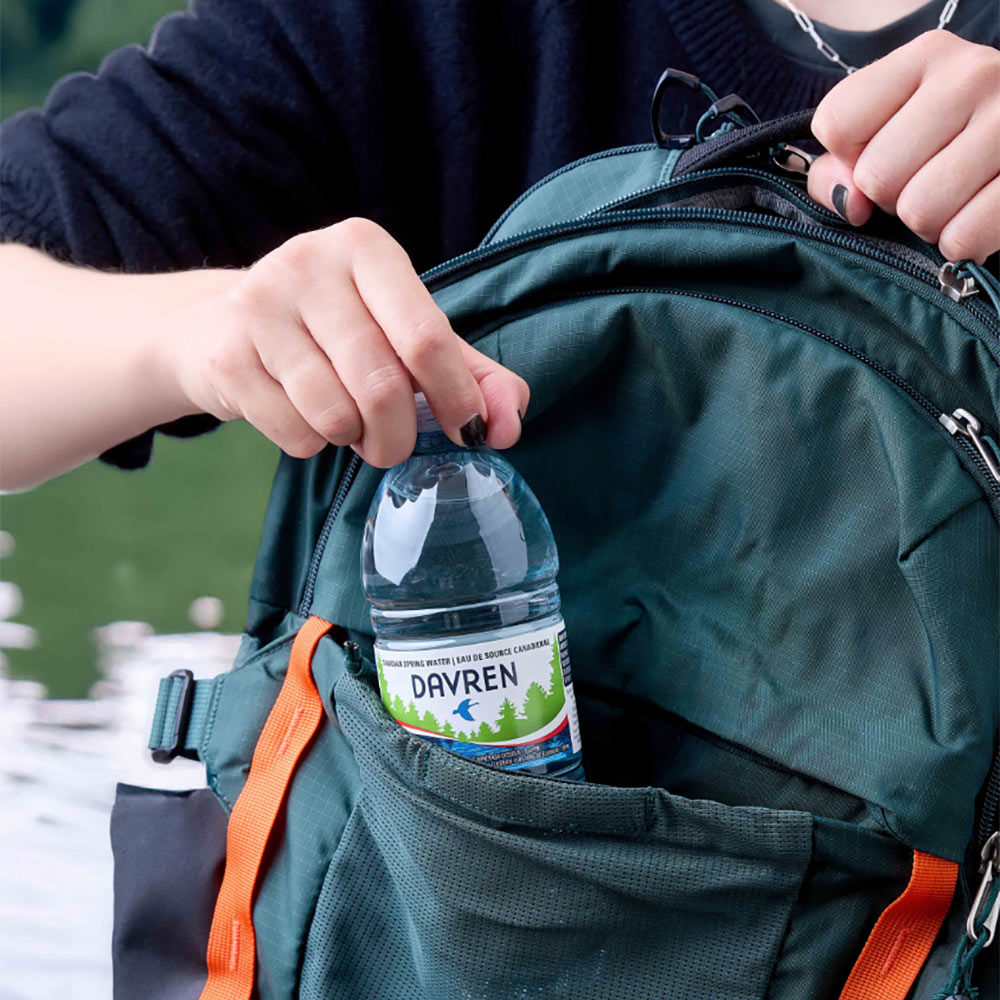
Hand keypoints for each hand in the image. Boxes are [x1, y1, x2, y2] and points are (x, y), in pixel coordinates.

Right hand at [167, 218, 528, 466]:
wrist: (222, 326)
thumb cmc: (337, 332)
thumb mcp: (407, 335)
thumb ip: (471, 374)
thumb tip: (509, 425)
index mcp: (366, 248)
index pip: (425, 336)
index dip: (457, 397)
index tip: (469, 431)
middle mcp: (309, 263)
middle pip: (382, 385)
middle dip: (399, 436)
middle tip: (396, 445)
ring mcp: (259, 306)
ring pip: (335, 415)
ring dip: (353, 440)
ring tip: (347, 422)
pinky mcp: (225, 354)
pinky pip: (294, 433)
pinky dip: (312, 444)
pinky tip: (303, 415)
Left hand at [808, 30, 999, 262]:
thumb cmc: (949, 146)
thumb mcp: (888, 135)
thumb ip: (836, 170)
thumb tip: (850, 203)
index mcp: (927, 56)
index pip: (836, 123)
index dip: (847, 160)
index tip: (882, 156)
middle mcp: (972, 76)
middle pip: (876, 175)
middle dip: (890, 198)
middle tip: (925, 183)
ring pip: (919, 209)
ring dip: (927, 224)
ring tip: (952, 199)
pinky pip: (963, 236)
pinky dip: (960, 243)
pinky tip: (975, 217)